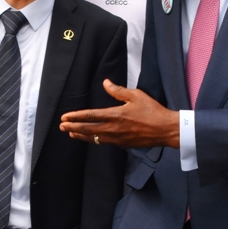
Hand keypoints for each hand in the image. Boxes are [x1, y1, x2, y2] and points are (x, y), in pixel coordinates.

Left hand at [59, 79, 179, 148]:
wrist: (166, 130)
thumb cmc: (153, 111)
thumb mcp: (136, 95)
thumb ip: (118, 91)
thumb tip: (105, 83)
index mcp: (116, 115)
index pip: (90, 116)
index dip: (76, 117)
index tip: (65, 117)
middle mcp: (114, 129)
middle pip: (88, 130)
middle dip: (73, 128)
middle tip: (62, 126)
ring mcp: (118, 139)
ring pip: (94, 138)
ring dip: (81, 136)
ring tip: (71, 134)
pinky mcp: (123, 145)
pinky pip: (105, 142)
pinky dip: (95, 140)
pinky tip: (91, 138)